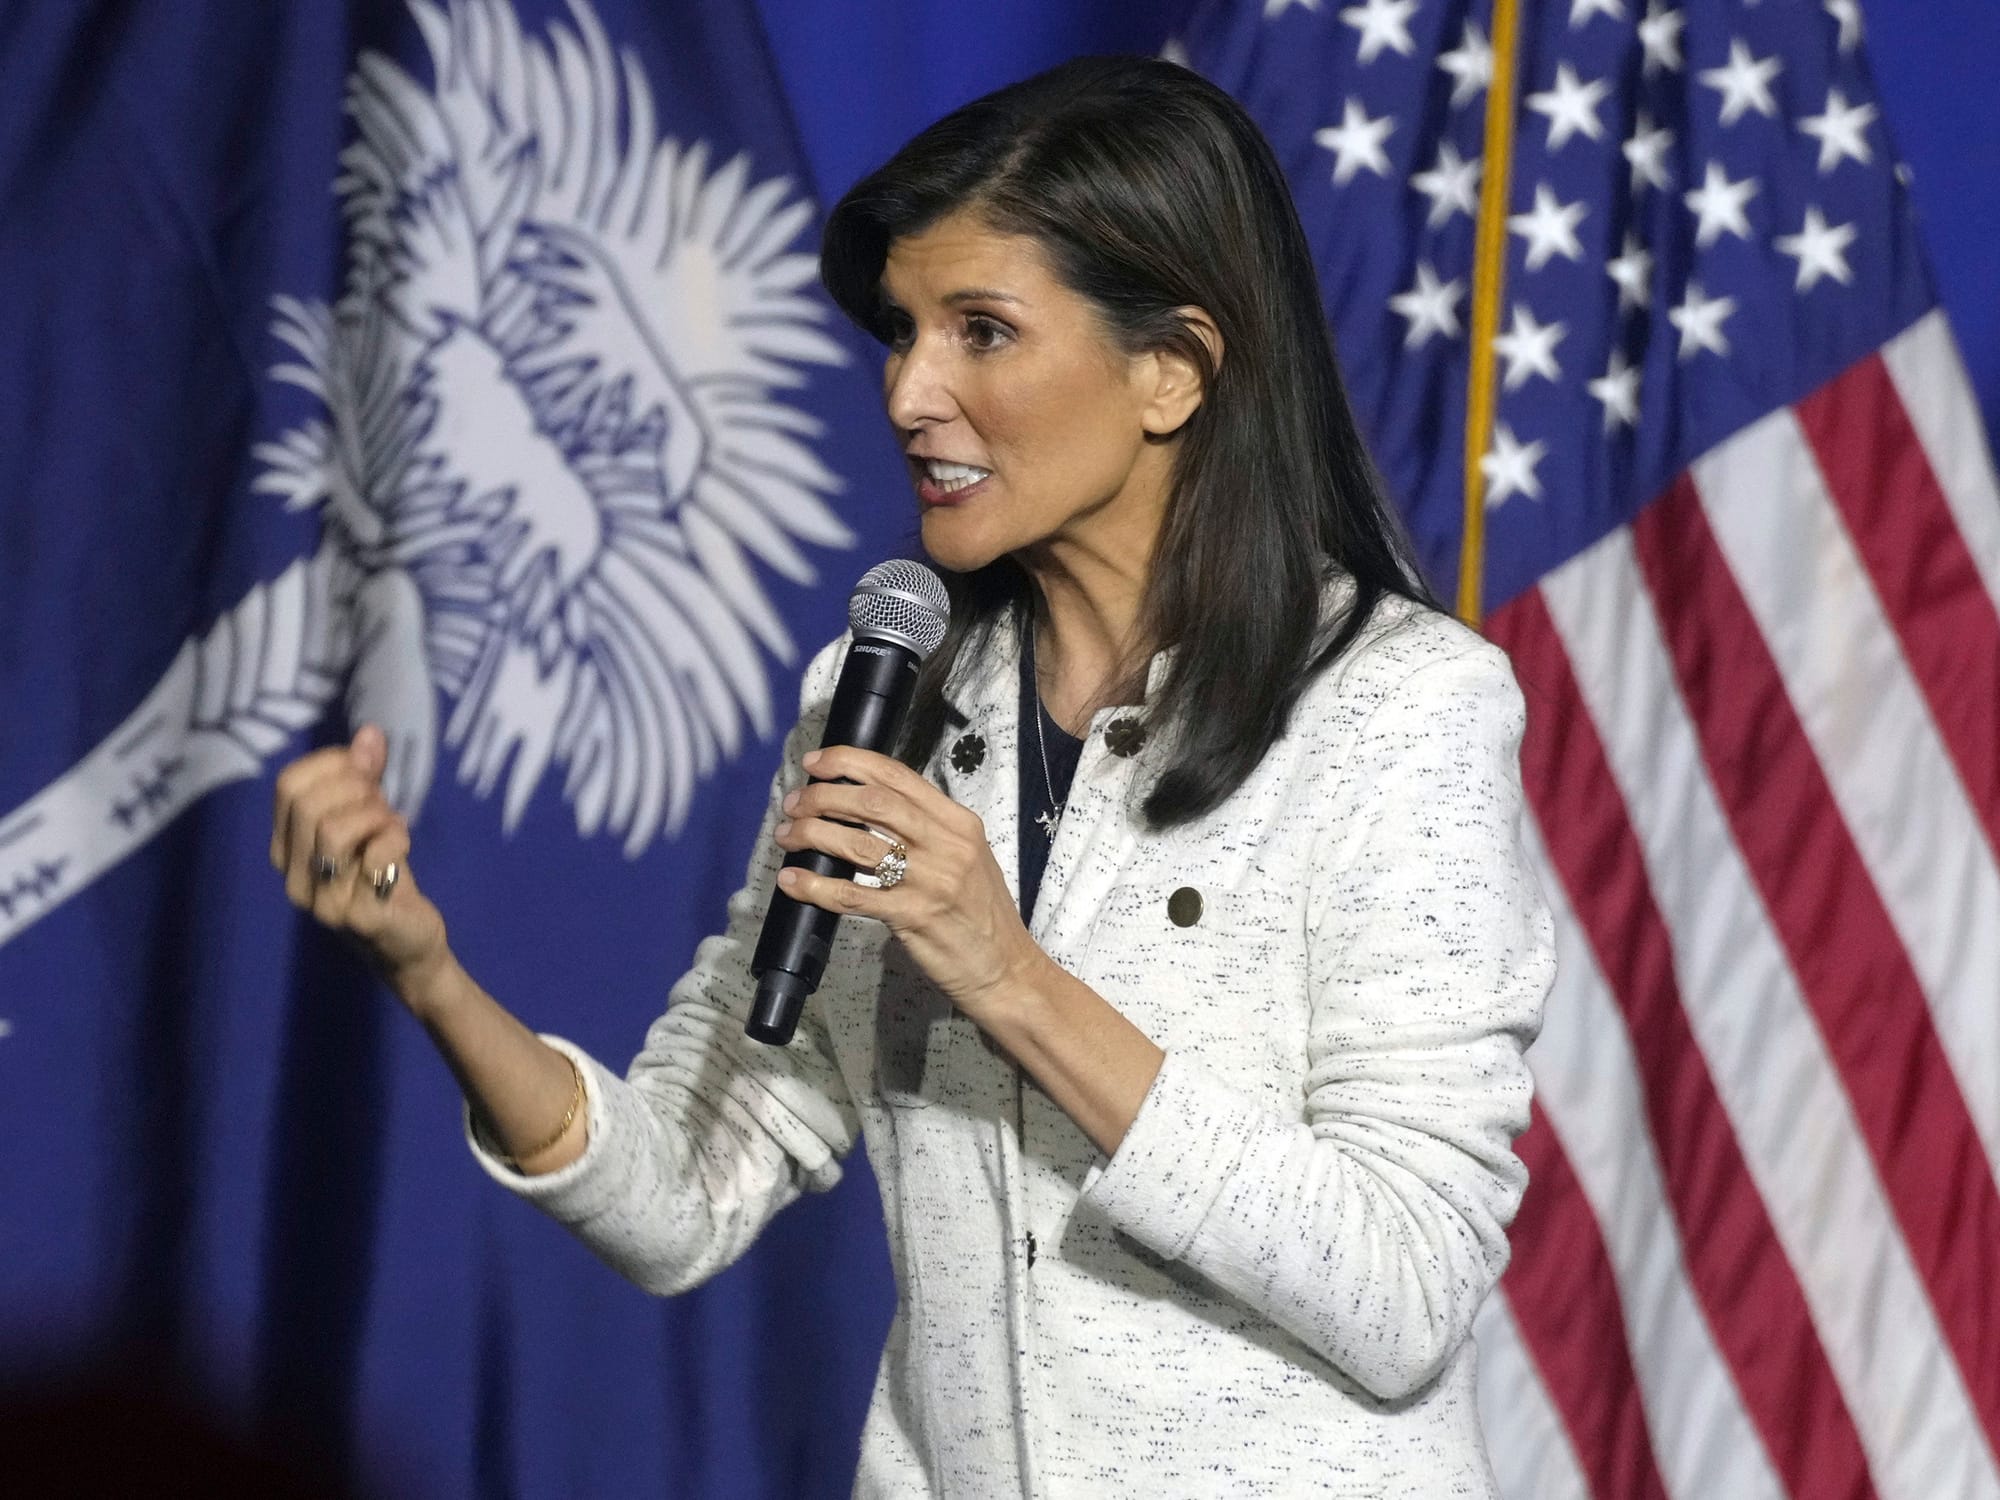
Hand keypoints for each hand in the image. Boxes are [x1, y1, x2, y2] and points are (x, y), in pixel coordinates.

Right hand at [271, 724, 447, 990]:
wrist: (408, 942)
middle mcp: (292, 875)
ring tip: (392, 827)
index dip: (333, 764)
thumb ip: (366, 778)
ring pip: (333, 829)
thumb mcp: (372, 819)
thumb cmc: (384, 876)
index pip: (289, 784)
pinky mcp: (356, 917)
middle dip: (357, 790)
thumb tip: (370, 733)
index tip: (366, 773)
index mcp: (286, 846)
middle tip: (381, 805)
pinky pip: (373, 859)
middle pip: (308, 803)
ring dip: (375, 817)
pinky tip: (401, 853)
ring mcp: (320, 899)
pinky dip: (395, 842)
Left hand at [772, 746, 1050, 1019]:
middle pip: (872, 802)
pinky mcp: (913, 917)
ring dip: (813, 834)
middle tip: (795, 803)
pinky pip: (853, 895)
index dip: (849, 762)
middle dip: (823, 796)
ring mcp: (931, 880)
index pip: (897, 776)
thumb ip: (928, 830)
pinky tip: (793, 880)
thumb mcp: (967, 858)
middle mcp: (947, 844)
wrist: (1007, 970)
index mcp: (959, 823)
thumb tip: (869, 809)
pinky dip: (816, 886)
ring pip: (858, 844)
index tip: (816, 762)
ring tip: (787, 835)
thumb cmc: (981, 915)